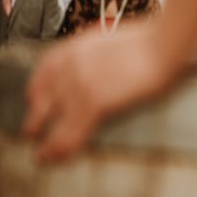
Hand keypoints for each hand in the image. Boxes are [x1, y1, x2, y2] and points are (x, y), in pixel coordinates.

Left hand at [22, 23, 180, 162]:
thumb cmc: (150, 39)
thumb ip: (97, 51)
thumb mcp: (113, 37)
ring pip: (53, 122)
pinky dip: (62, 149)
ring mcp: (79, 85)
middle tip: (33, 132)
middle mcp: (69, 66)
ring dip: (47, 142)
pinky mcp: (94, 103)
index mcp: (74, 47)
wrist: (163, 44)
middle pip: (42, 100)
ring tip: (43, 156)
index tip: (35, 102)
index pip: (43, 73)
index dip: (37, 92)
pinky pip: (71, 133)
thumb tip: (100, 62)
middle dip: (36, 119)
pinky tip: (57, 159)